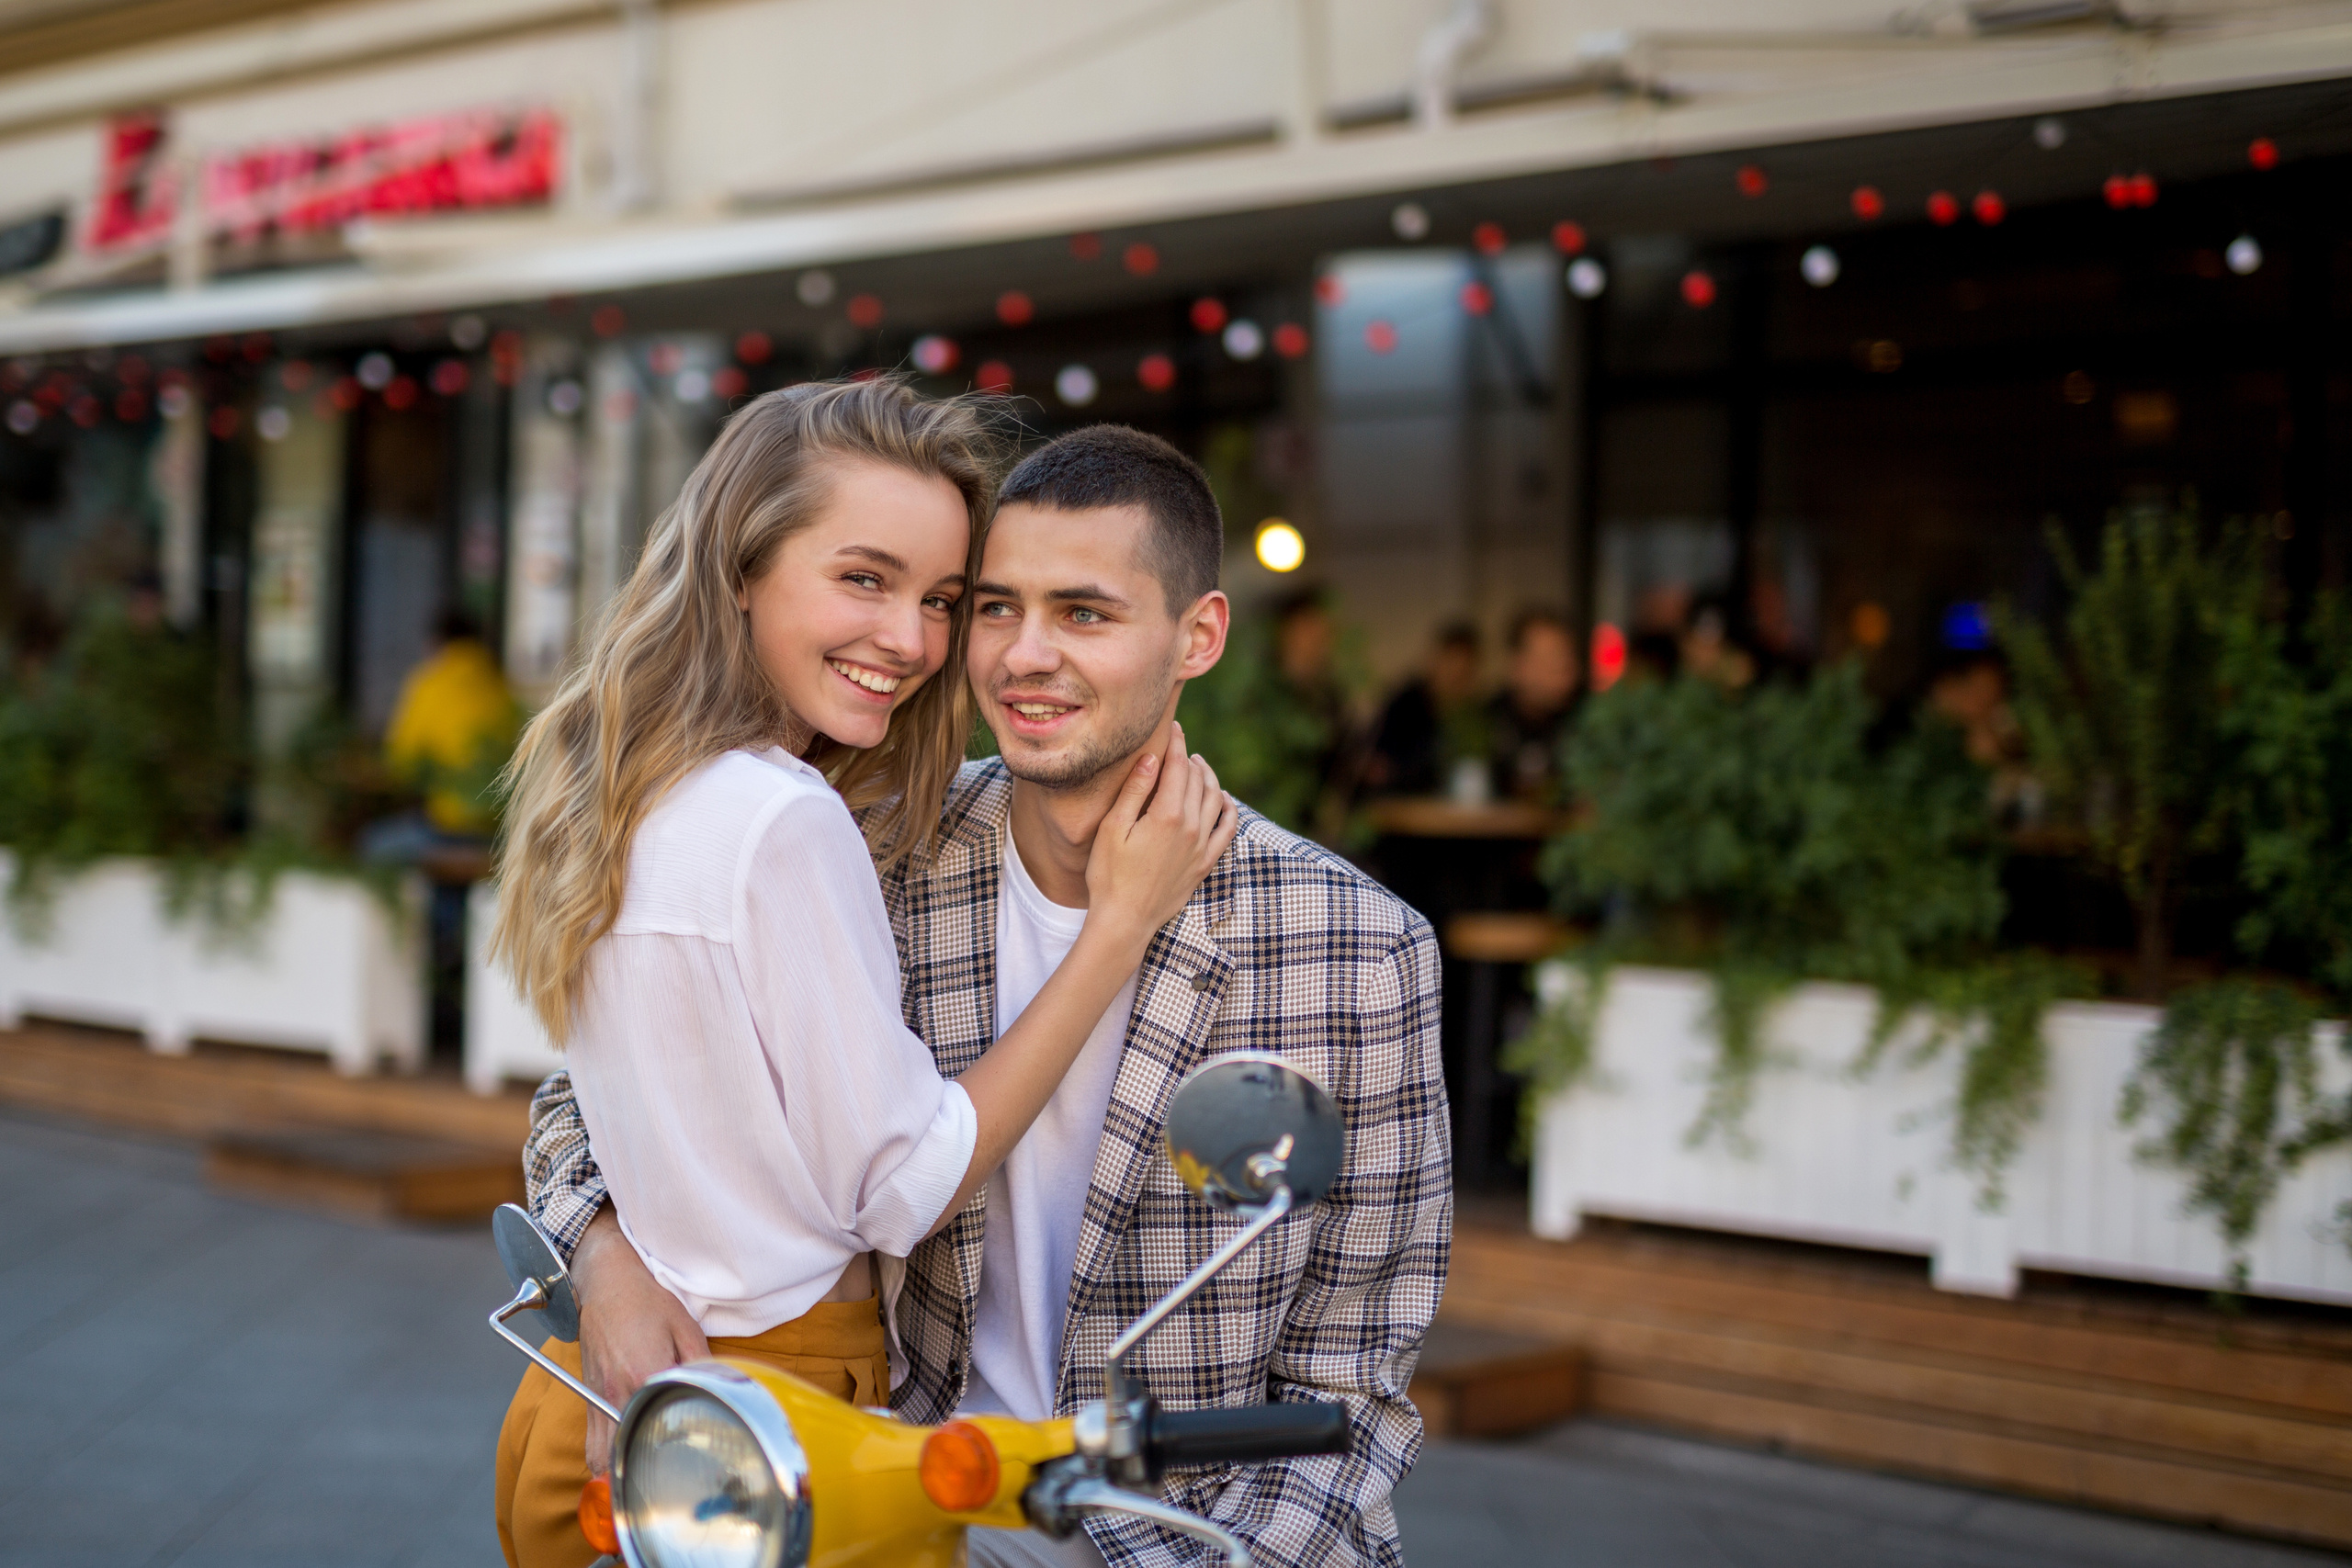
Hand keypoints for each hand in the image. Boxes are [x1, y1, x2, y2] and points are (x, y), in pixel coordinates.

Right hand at [571, 1207, 706, 1475]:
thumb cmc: (647, 1302)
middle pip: (622, 1454)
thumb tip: (716, 1392)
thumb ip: (701, 1364)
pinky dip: (603, 1459)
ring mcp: (596, 1398)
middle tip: (667, 1476)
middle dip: (642, 1472)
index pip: (660, 1426)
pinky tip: (623, 1457)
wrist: (606, 1283)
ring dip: (617, 1473)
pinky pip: (590, 1444)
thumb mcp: (686, 1326)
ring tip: (641, 1473)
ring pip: (599, 1459)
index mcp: (644, 1374)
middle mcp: (615, 1393)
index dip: (678, 1447)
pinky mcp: (585, 1398)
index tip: (694, 1457)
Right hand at [1084, 719, 1237, 943]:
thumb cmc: (1109, 875)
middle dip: (1190, 758)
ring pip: (1216, 799)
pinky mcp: (1205, 864)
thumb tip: (1151, 757)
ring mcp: (1202, 847)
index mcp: (1167, 815)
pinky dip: (1229, 809)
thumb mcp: (1112, 829)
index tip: (1173, 727)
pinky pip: (1228, 829)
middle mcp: (1192, 828)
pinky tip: (1224, 799)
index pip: (1178, 767)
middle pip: (1199, 780)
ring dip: (1209, 778)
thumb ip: (1135, 791)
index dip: (1176, 743)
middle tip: (1179, 747)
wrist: (1125, 921)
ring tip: (1198, 766)